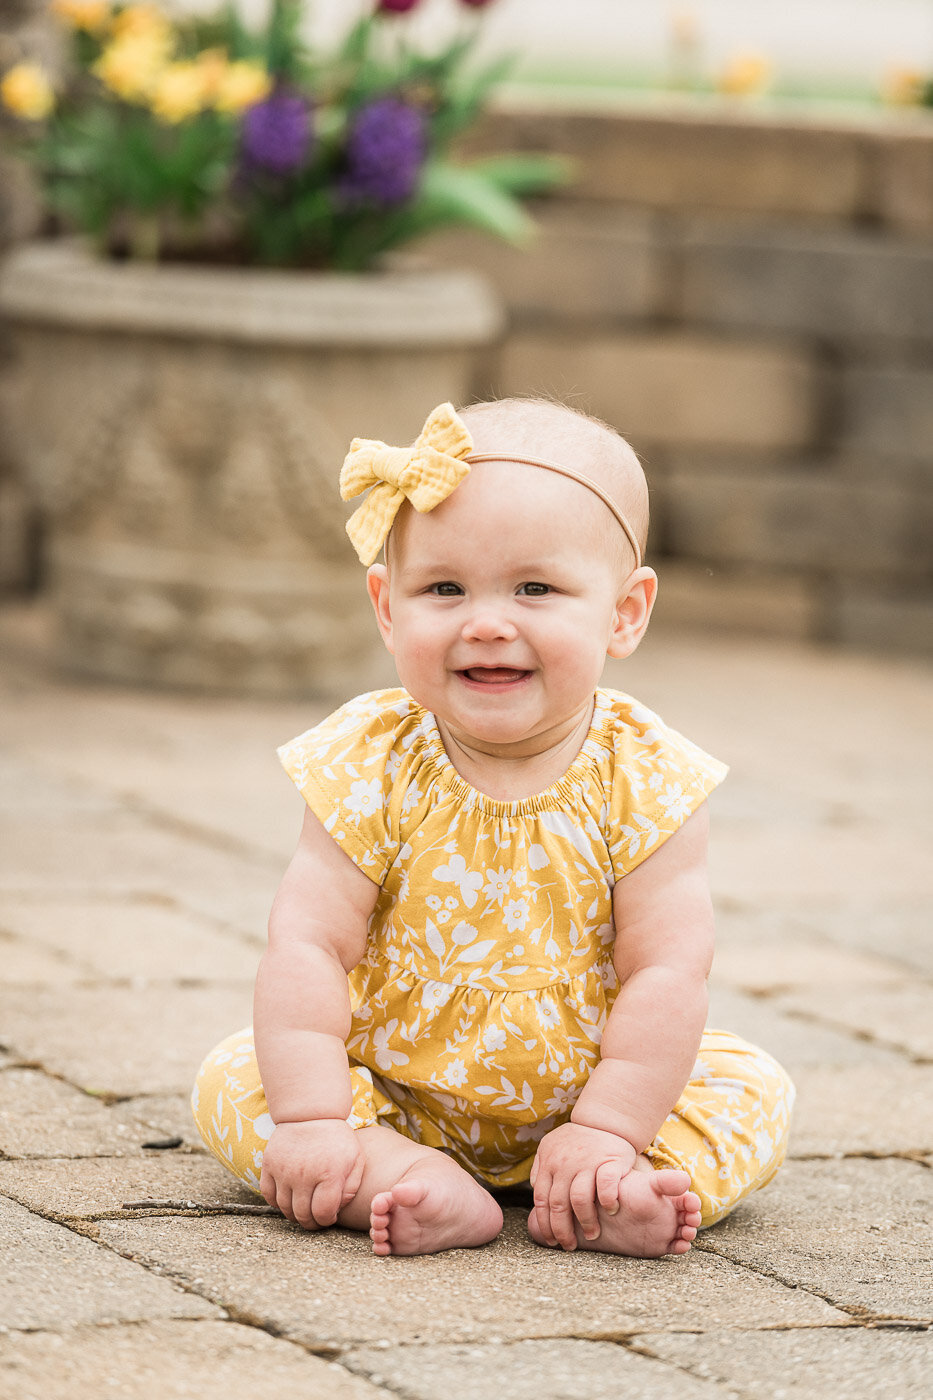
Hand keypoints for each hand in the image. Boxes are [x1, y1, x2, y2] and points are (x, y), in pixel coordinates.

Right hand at [259, 1118, 363, 1229]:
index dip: (327, 1221)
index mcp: (329, 1174)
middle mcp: (304, 1175)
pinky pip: (268, 1195)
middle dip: (311, 1222)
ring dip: (294, 1214)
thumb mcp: (355, 1159)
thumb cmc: (337, 1138)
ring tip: (303, 1208)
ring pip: (284, 1208)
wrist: (311, 1112)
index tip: (329, 1215)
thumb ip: (351, 1188)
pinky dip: (277, 1202)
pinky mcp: (269, 1164)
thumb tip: (336, 1211)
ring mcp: (284, 1170)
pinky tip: (288, 1197)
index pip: (323, 1214)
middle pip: (303, 1215)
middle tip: (316, 1218)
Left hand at [530, 1122, 636, 1249]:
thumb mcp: (552, 1146)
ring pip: (579, 1200)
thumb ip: (541, 1167)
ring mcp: (587, 1161)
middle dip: (562, 1230)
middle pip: (558, 1205)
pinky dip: (608, 1201)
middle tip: (569, 1245)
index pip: (541, 1200)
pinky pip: (606, 1185)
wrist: (606, 1119)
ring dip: (585, 1222)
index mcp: (549, 1161)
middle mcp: (565, 1163)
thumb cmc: (579, 1139)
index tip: (551, 1241)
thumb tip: (535, 1189)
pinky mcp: (609, 1160)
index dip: (545, 1224)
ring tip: (591, 1234)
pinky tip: (610, 1211)